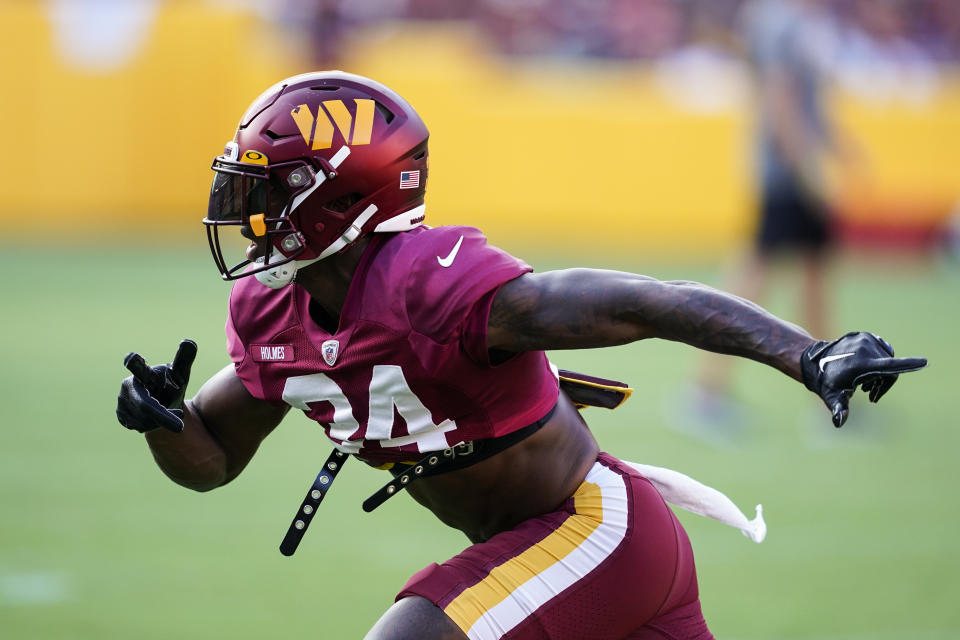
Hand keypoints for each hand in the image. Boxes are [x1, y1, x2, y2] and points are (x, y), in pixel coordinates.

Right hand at [116, 340, 197, 432]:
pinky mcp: (122, 416)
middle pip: (146, 406)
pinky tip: (158, 420)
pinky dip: (153, 426)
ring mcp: (122, 402)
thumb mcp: (180, 374)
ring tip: (170, 412)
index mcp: (143, 374)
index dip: (135, 363)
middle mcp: (127, 387)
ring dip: (161, 420)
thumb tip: (189, 341)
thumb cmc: (171, 385)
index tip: (132, 356)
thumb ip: (184, 360)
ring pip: (144, 419)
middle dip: (163, 417)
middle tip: (179, 427)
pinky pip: (140, 427)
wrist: (163, 403)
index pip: (138, 368)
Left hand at [800, 332, 925, 427]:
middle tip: (869, 394)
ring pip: (887, 360)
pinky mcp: (865, 335)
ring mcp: (866, 339)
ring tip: (863, 383)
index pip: (891, 365)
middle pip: (890, 369)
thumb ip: (840, 409)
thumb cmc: (826, 383)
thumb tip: (839, 422)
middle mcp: (866, 348)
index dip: (909, 365)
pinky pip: (881, 350)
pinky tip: (863, 369)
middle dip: (883, 383)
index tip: (924, 362)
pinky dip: (877, 361)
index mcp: (863, 363)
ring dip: (879, 373)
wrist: (813, 362)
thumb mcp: (833, 397)